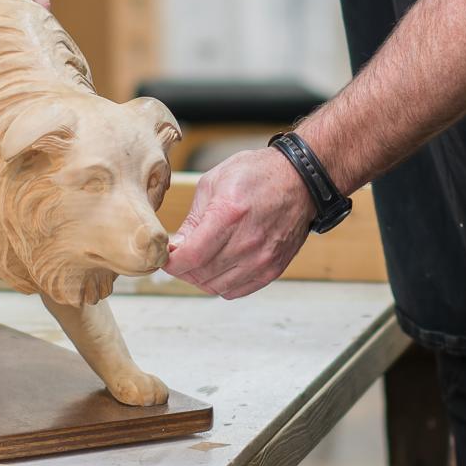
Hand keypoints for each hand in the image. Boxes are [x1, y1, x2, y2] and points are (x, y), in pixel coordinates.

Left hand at [162, 147, 315, 298]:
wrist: (301, 180)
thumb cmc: (258, 174)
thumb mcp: (215, 182)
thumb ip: (193, 218)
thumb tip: (175, 246)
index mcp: (229, 214)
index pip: (191, 256)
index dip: (171, 262)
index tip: (164, 257)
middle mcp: (248, 241)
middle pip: (201, 274)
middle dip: (182, 270)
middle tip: (178, 257)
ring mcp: (262, 258)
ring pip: (216, 287)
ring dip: (199, 278)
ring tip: (197, 262)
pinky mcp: (272, 269)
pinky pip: (236, 291)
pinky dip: (221, 284)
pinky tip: (218, 268)